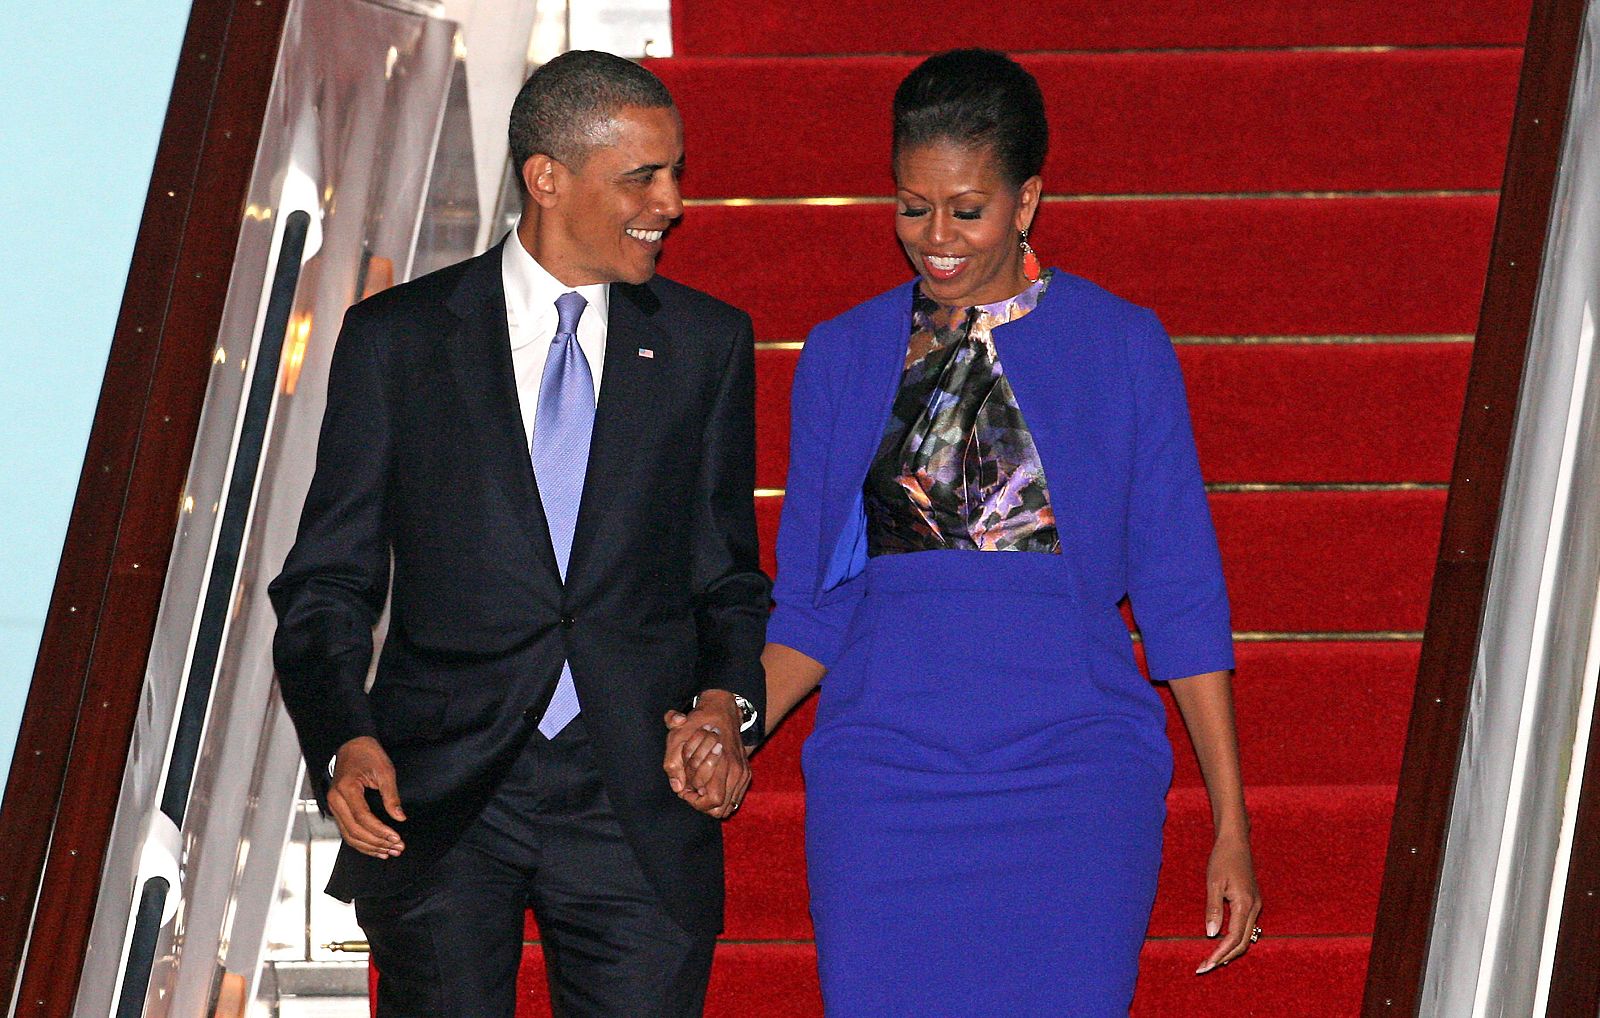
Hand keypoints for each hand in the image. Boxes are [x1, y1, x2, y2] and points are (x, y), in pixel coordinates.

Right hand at [328, 736, 406, 858]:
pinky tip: (376, 848)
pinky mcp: (338, 809)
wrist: (351, 745)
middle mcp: (336, 799)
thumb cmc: (366, 753)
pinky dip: (361, 842)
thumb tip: (399, 817)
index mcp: (346, 788)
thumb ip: (391, 796)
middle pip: (354, 830)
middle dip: (377, 842)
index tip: (396, 837)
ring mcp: (334, 805)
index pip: (362, 817)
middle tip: (396, 848)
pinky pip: (348, 831)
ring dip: (370, 846)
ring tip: (389, 852)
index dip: (380, 830)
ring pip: (349, 835)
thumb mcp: (384, 770)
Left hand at [662, 690, 749, 818]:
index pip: (713, 800)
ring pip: (729, 806)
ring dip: (712, 803)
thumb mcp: (677, 738)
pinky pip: (735, 798)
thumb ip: (673, 763)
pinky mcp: (746, 773)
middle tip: (691, 791)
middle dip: (703, 804)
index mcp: (723, 763)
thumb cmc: (697, 724)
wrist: (722, 711)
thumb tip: (678, 787)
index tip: (685, 790)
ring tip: (699, 789)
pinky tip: (709, 786)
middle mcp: (737, 771)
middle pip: (721, 808)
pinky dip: (722, 798)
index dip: (695, 801)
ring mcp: (743, 773)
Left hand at [1196, 829, 1260, 973]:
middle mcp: (1255, 908)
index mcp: (1245, 904)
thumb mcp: (1213, 883)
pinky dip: (1235, 939)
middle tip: (1204, 967)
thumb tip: (1211, 934)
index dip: (1219, 953)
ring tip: (1212, 961)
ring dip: (1230, 950)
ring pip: (1246, 937)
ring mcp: (1256, 905)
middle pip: (1242, 942)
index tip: (1205, 964)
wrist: (1236, 842)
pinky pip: (1246, 927)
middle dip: (1224, 957)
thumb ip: (1213, 909)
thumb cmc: (1222, 859)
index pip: (1233, 938)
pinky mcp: (1253, 902)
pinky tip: (1223, 943)